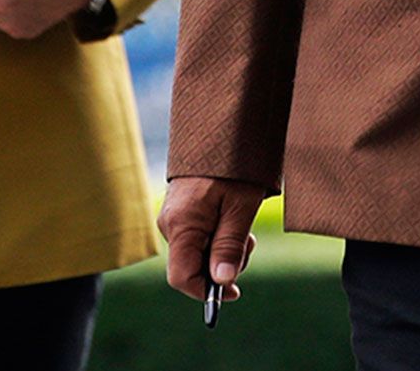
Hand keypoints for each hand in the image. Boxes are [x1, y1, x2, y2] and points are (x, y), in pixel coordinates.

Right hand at [159, 177, 264, 301]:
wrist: (223, 127)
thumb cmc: (234, 165)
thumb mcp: (241, 206)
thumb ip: (229, 245)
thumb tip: (222, 282)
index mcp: (181, 225)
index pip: (182, 277)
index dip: (206, 291)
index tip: (233, 292)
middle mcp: (171, 224)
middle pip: (193, 266)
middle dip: (222, 264)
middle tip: (248, 241)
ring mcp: (174, 217)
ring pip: (199, 252)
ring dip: (224, 248)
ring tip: (243, 222)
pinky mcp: (182, 211)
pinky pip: (199, 236)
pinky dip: (218, 235)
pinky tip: (232, 217)